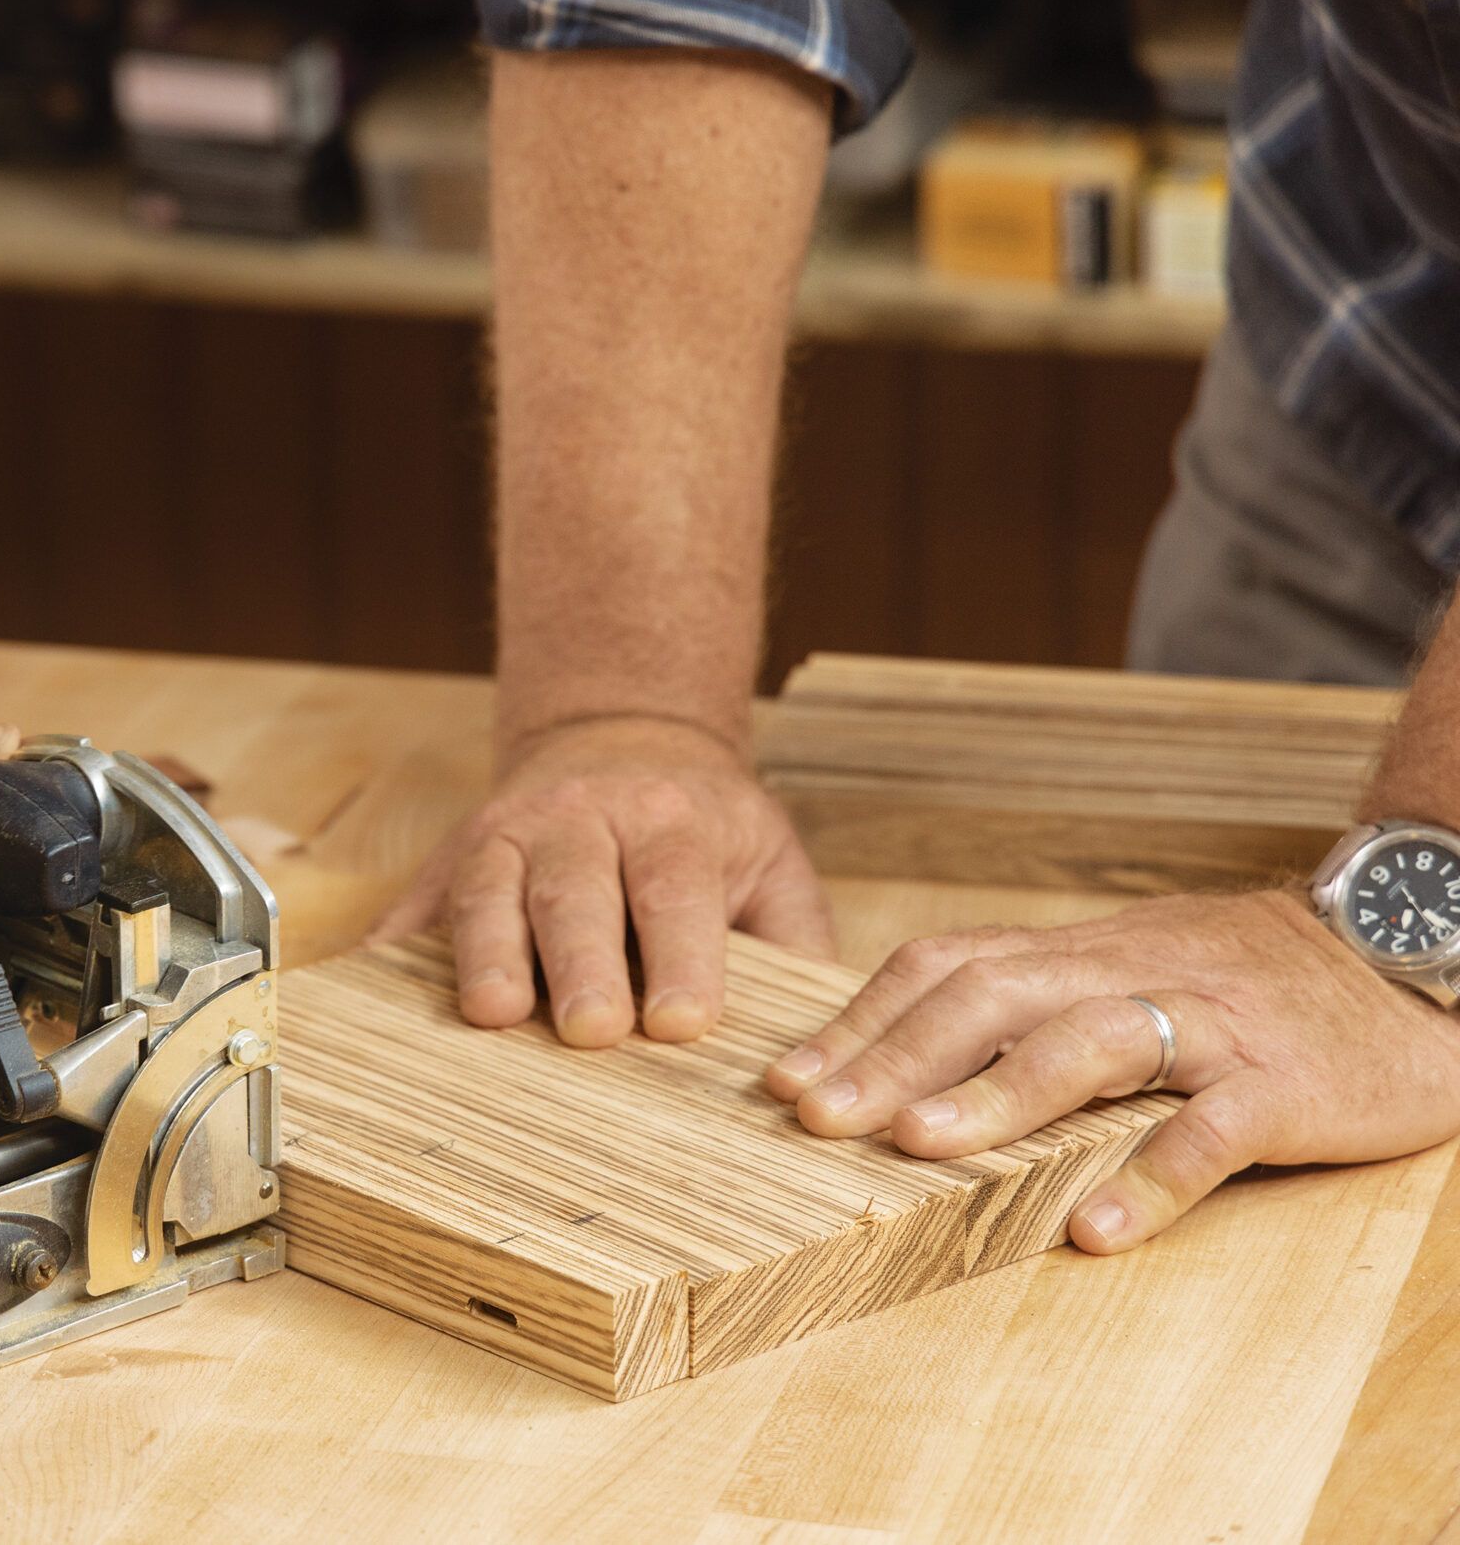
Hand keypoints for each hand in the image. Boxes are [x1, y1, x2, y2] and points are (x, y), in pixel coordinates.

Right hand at [375, 714, 833, 1045]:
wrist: (618, 737)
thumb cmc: (705, 830)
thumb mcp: (772, 859)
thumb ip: (795, 942)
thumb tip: (822, 1043)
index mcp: (672, 821)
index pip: (676, 888)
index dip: (681, 954)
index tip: (682, 1024)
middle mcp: (582, 818)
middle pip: (577, 890)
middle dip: (581, 961)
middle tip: (590, 1030)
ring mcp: (505, 832)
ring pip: (490, 889)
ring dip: (488, 951)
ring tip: (490, 1014)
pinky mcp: (447, 860)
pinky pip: (416, 904)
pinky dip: (394, 946)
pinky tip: (375, 992)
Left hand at [765, 890, 1459, 1252]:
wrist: (1411, 950)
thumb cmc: (1249, 980)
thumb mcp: (1129, 969)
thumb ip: (1035, 1001)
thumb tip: (909, 1053)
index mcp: (1081, 951)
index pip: (947, 967)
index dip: (861, 1019)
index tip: (784, 1078)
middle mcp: (1129, 972)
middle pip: (989, 996)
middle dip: (893, 1057)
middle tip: (816, 1120)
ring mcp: (1209, 1024)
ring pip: (1088, 1041)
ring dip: (994, 1097)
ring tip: (918, 1150)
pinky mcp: (1286, 1082)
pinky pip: (1214, 1126)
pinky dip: (1153, 1175)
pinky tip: (1096, 1230)